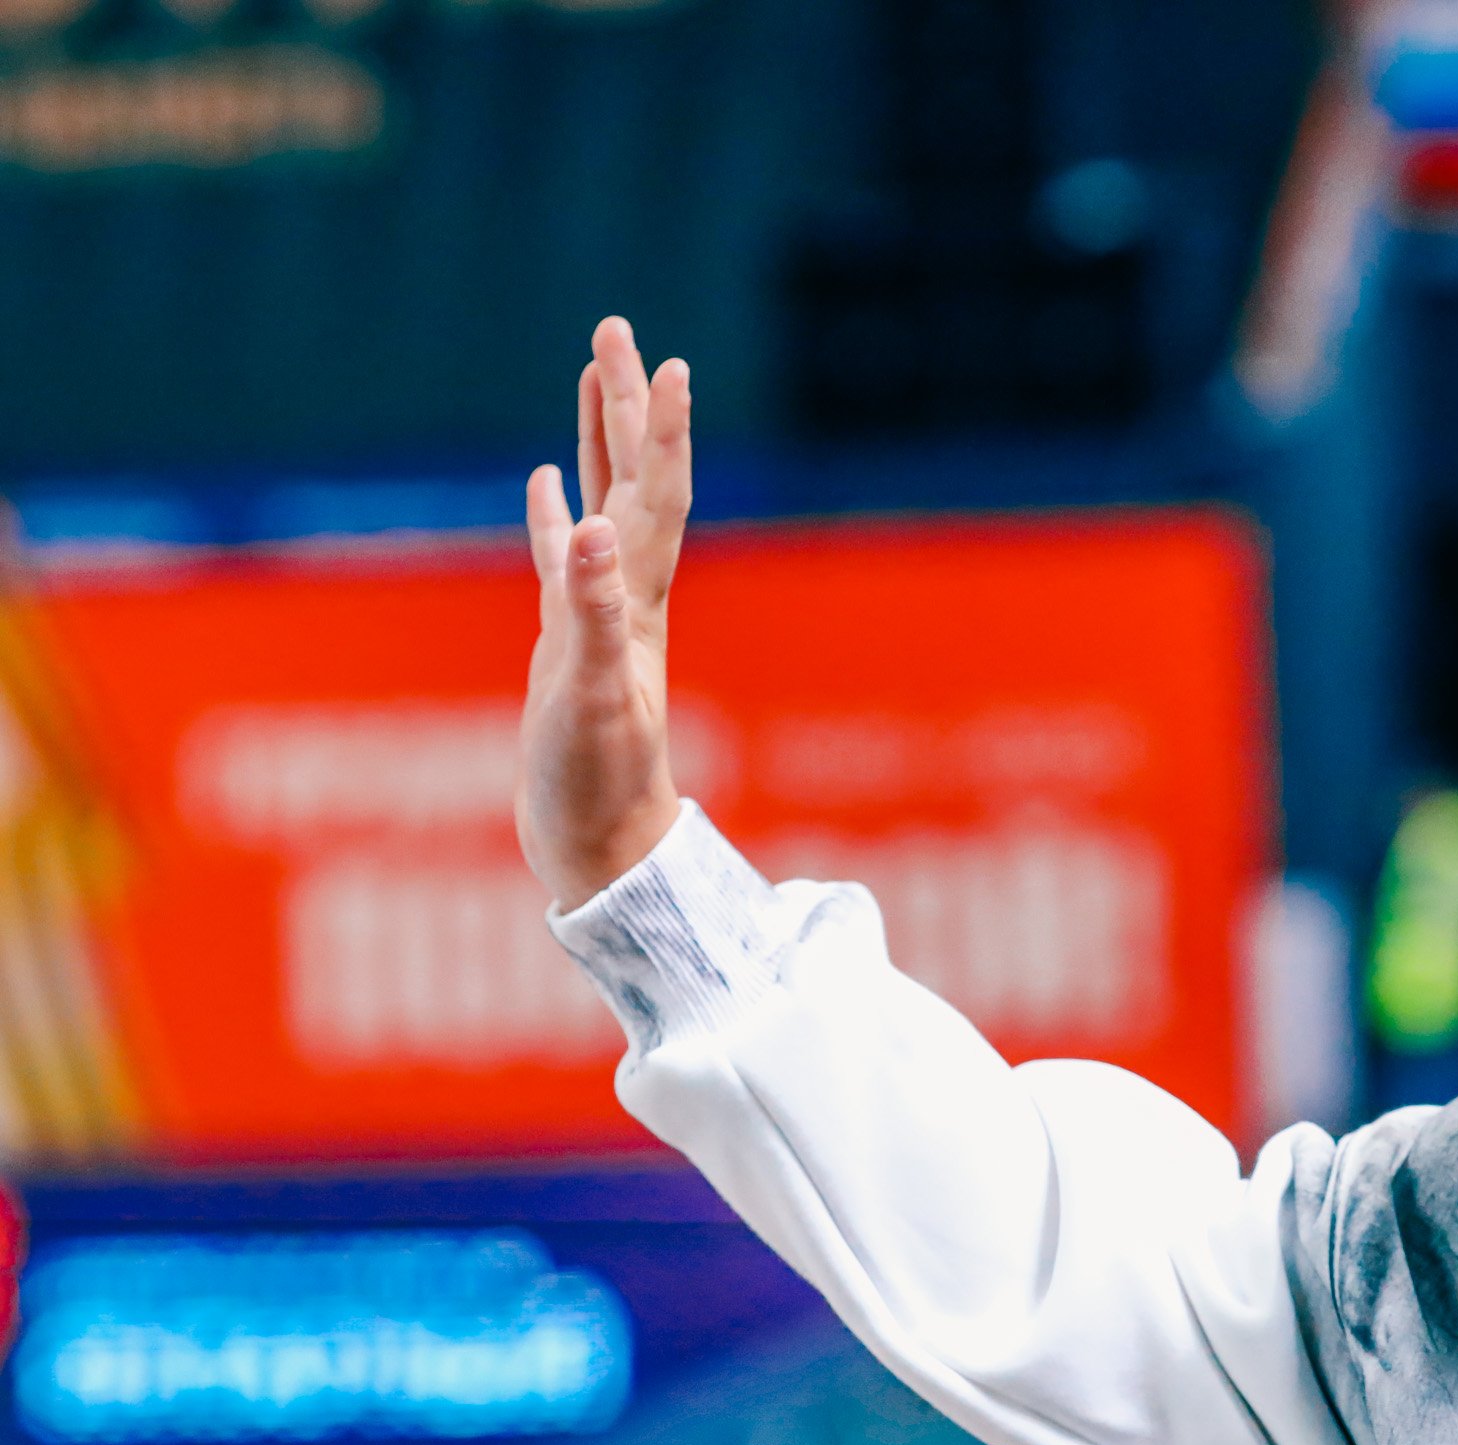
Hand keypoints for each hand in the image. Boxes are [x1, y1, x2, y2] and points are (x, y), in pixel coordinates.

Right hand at [516, 316, 691, 910]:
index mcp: (637, 602)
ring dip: (596, 443)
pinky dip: (551, 515)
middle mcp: (627, 599)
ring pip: (598, 506)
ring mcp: (597, 619)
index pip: (656, 496)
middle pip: (632, 481)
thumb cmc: (597, 787)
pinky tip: (542, 484)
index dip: (660, 430)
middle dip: (624, 404)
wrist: (602, 853)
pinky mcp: (566, 647)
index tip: (666, 360)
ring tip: (588, 376)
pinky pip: (560, 560)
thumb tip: (586, 526)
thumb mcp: (586, 697)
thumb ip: (590, 614)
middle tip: (615, 328)